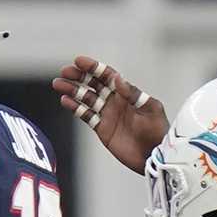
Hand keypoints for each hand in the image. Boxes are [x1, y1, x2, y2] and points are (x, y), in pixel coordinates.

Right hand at [52, 56, 169, 173]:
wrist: (155, 156)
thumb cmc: (157, 131)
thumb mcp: (150, 109)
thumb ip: (133, 94)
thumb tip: (117, 78)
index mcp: (126, 93)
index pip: (107, 76)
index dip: (93, 67)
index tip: (79, 61)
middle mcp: (115, 101)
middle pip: (93, 84)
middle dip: (79, 77)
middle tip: (65, 71)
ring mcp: (107, 114)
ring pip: (86, 98)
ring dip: (72, 90)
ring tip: (58, 84)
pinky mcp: (102, 128)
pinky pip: (86, 115)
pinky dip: (75, 108)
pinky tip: (65, 101)